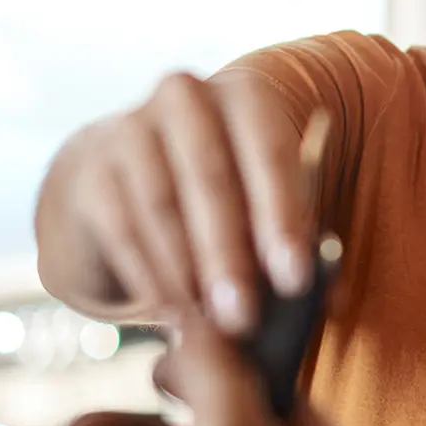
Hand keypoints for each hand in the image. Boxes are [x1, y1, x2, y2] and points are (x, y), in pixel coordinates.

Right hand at [60, 73, 310, 332]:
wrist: (134, 176)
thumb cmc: (225, 196)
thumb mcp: (264, 205)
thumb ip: (295, 243)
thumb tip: (332, 299)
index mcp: (245, 97)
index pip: (270, 150)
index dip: (284, 217)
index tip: (296, 280)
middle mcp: (185, 97)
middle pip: (210, 176)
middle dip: (229, 254)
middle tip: (245, 319)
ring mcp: (131, 128)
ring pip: (161, 205)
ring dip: (186, 273)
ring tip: (209, 327)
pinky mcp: (94, 172)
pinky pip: (122, 228)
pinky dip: (149, 276)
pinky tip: (170, 314)